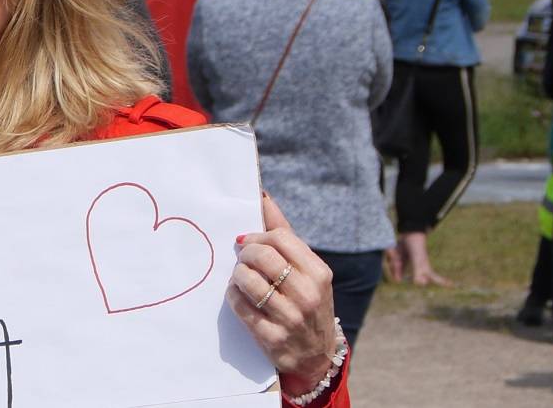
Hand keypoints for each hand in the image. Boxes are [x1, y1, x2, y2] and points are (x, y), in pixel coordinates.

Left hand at [227, 194, 338, 392]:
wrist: (315, 355)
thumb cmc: (305, 301)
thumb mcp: (306, 271)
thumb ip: (284, 235)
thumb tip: (263, 197)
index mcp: (318, 273)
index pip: (279, 238)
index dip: (257, 236)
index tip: (249, 242)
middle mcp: (308, 294)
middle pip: (261, 256)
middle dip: (245, 255)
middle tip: (243, 261)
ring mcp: (290, 317)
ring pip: (246, 280)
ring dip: (237, 276)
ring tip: (242, 279)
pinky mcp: (271, 337)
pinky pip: (239, 305)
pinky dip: (234, 297)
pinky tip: (240, 298)